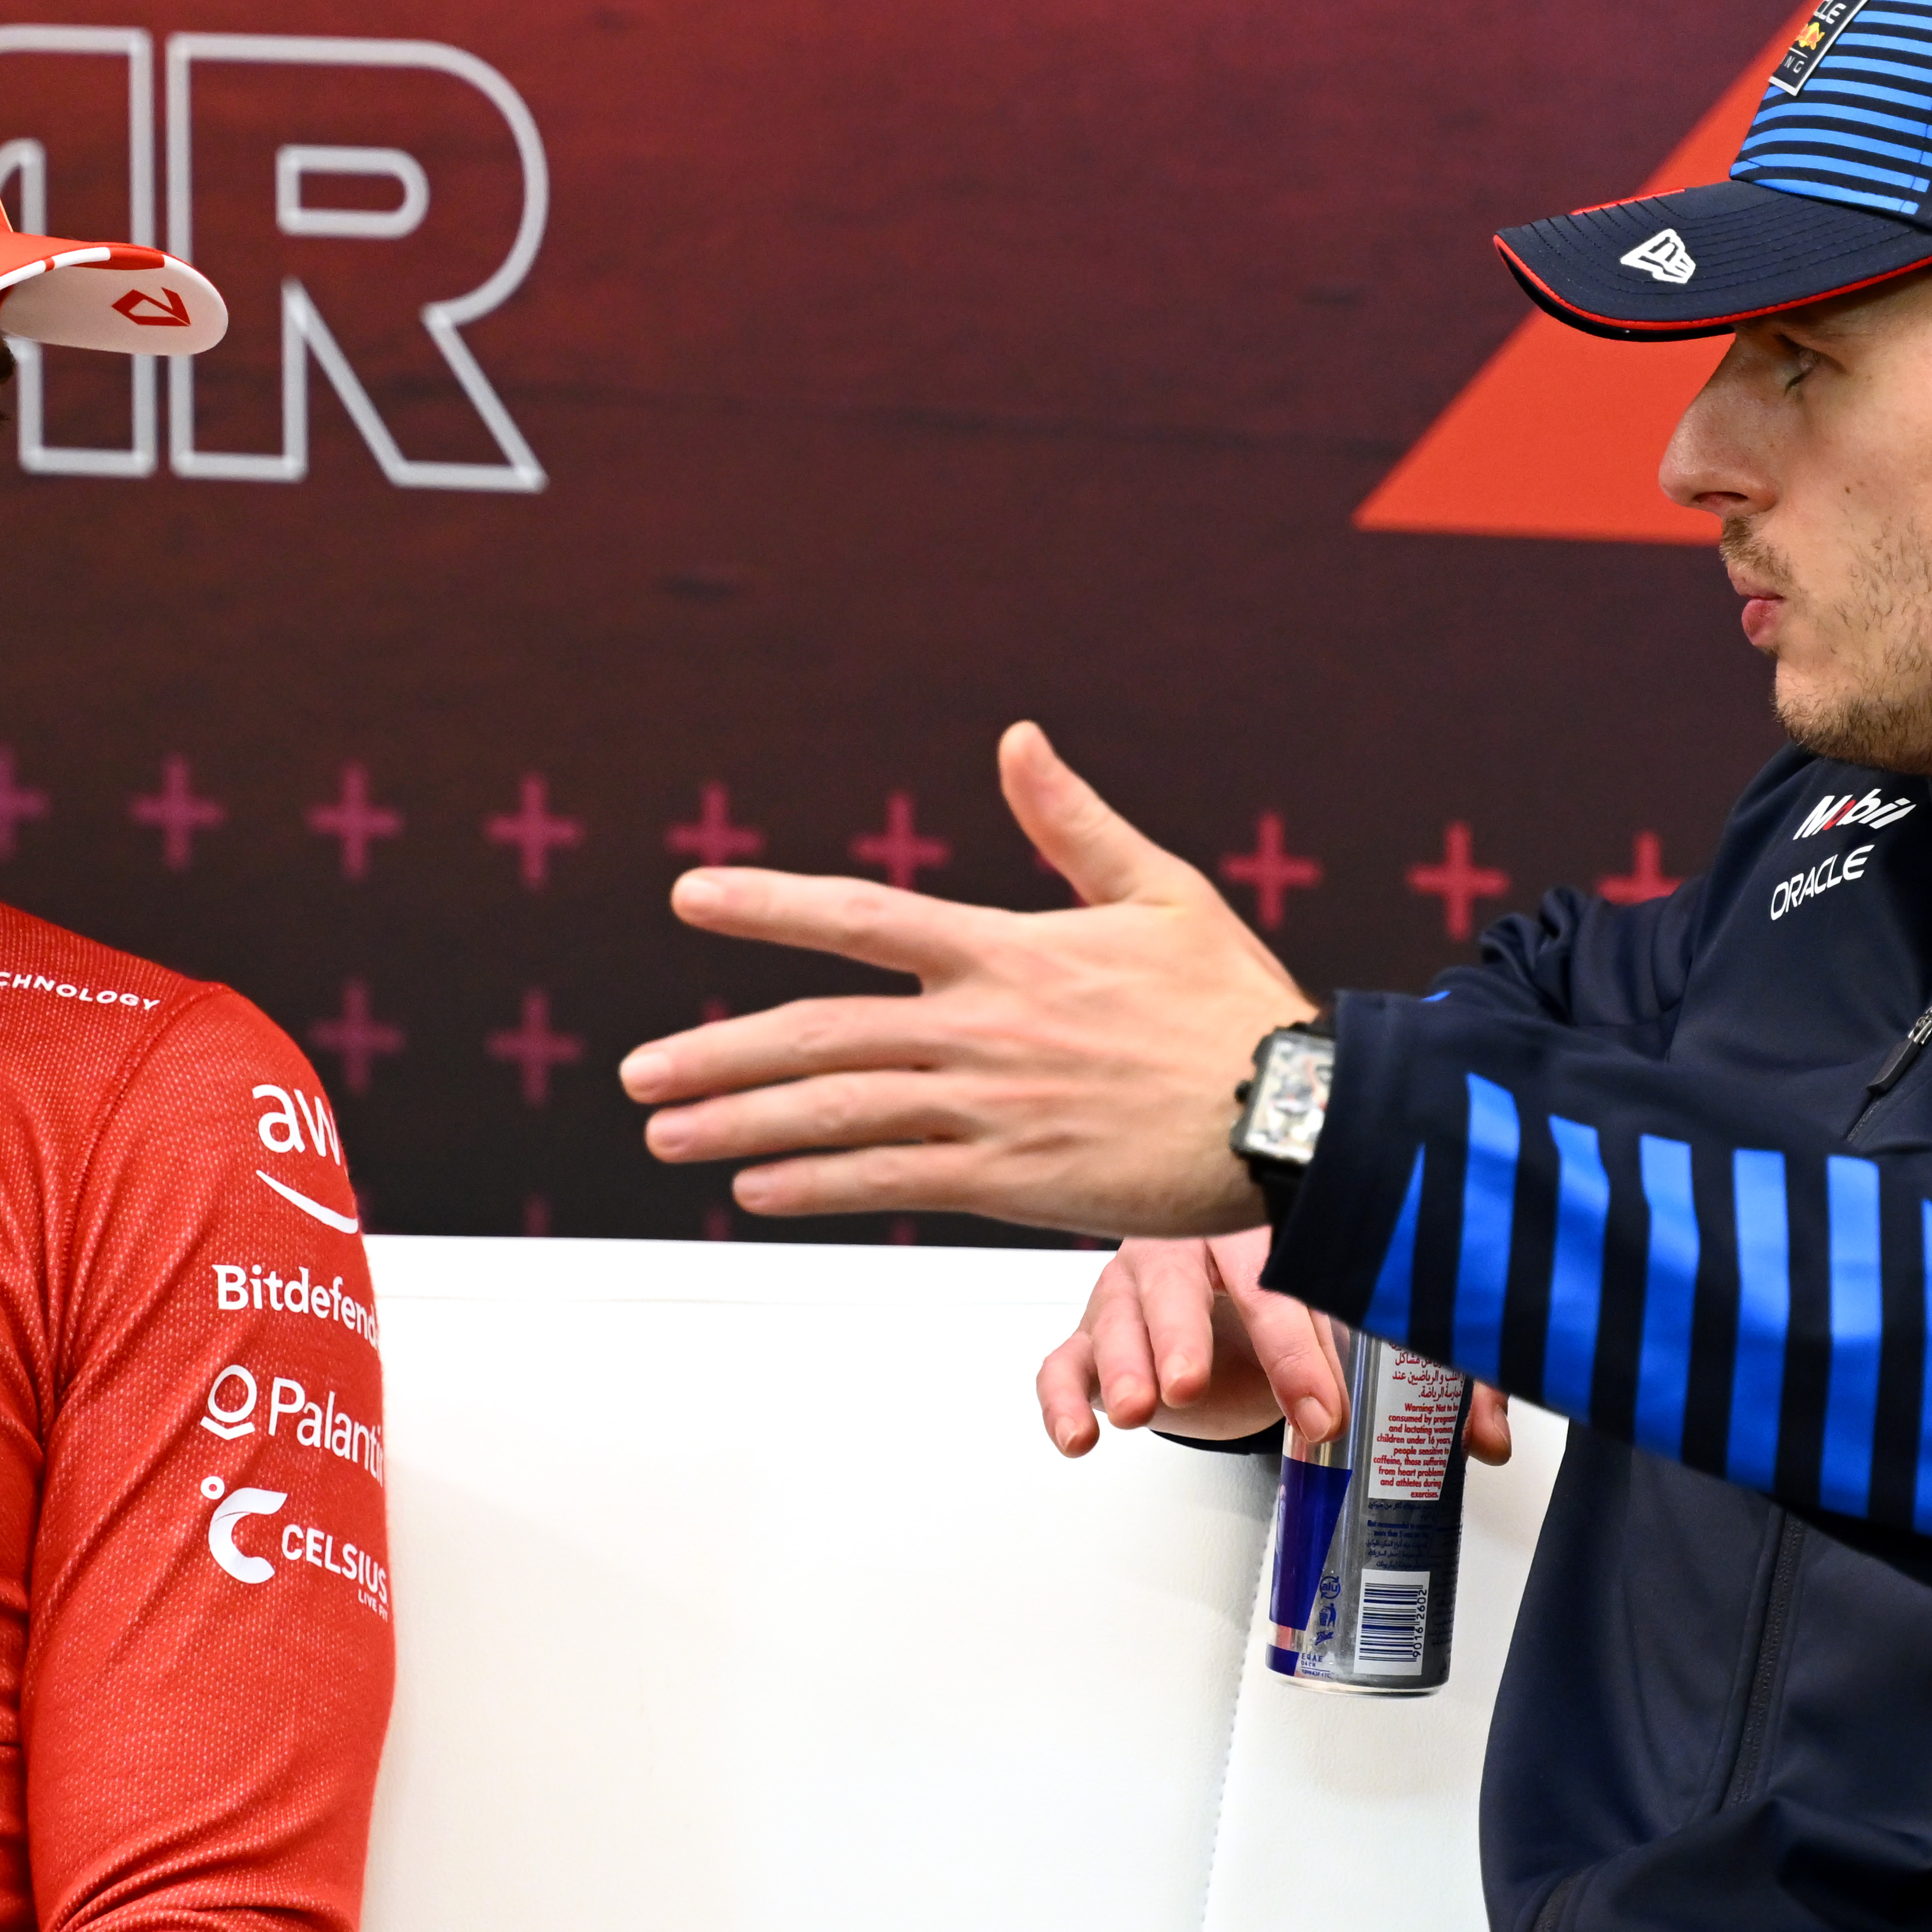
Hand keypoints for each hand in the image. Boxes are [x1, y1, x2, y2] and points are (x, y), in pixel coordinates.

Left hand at [620, 722, 1305, 1237]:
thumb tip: (1016, 739)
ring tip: (666, 1133)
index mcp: (1007, 951)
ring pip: (837, 1115)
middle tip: (637, 1072)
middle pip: (820, 1035)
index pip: (862, 917)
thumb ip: (1072, 822)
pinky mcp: (1011, 1181)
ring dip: (741, 1126)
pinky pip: (890, 1184)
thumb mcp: (1160, 890)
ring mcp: (991, 1109)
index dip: (769, 905)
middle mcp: (981, 1029)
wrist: (1294, 1117)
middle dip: (718, 1053)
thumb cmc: (1233, 1004)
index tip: (690, 898)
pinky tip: (756, 1192)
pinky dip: (815, 1188)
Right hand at [1037, 1230, 1514, 1464]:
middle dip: (1181, 1334)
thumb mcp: (1373, 1332)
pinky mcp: (1094, 1334)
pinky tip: (1082, 1434)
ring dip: (1125, 1361)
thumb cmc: (1301, 1293)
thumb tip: (1487, 1441)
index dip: (1298, 1345)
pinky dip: (1064, 1396)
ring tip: (1141, 1409)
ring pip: (1118, 1312)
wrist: (1234, 1281)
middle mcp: (1192, 1247)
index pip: (1279, 1278)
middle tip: (1187, 1386)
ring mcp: (1135, 1288)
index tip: (1322, 1410)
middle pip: (1179, 1281)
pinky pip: (1065, 1358)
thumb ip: (1437, 1381)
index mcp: (1265, 1230)